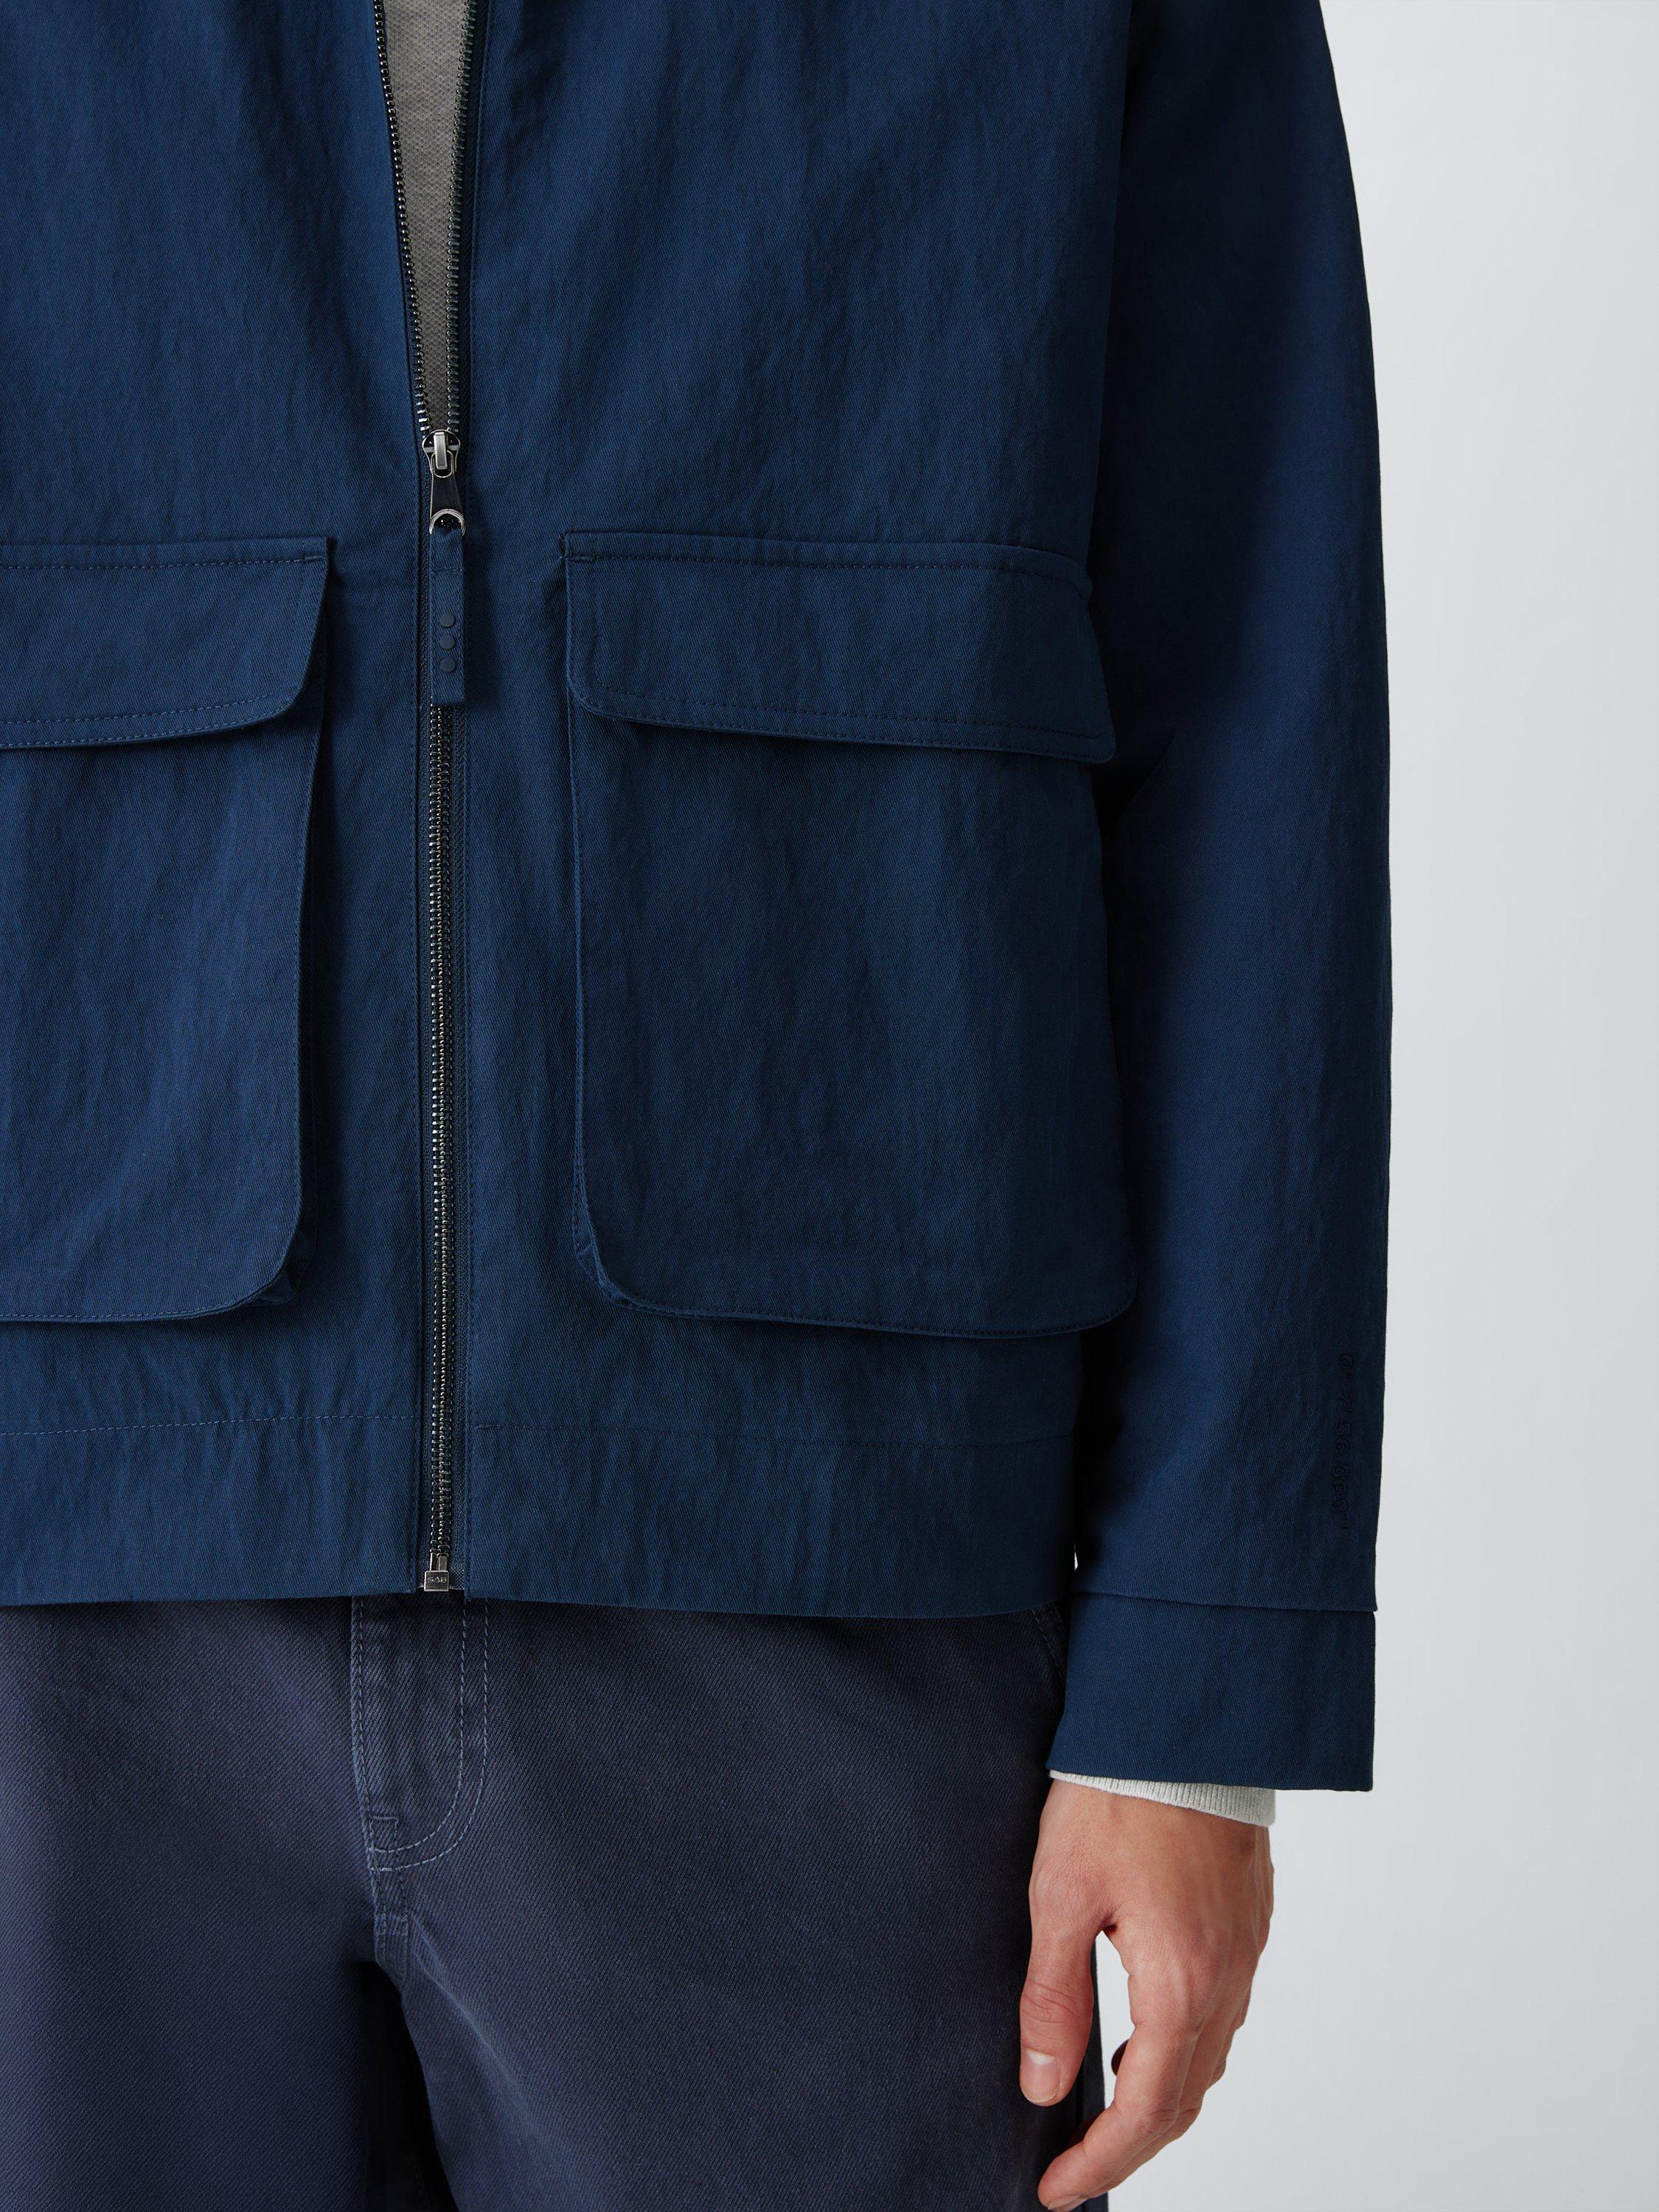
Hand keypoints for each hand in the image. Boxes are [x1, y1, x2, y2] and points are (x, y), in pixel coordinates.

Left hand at [1019, 1781, 1272, 2204]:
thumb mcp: (1060, 1895)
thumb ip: (1053, 1998)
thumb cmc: (1117, 1798)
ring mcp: (1246, 1949)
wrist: (1181, 1721)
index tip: (1056, 2189)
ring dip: (1163, 2096)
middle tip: (1077, 2165)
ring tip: (1105, 2109)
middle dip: (1133, 2144)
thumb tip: (1043, 2086)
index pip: (1147, 2111)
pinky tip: (1145, 2031)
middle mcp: (1226, 1978)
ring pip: (1210, 2056)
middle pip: (1187, 2098)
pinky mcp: (1248, 1919)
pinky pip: (1224, 2011)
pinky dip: (1185, 2046)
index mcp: (1180, 1983)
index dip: (1101, 2162)